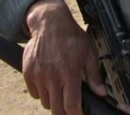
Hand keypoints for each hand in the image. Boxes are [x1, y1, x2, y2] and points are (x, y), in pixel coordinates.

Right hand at [23, 0, 105, 114]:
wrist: (50, 23)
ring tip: (59, 88)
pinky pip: (34, 93)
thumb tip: (101, 92)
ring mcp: (39, 76)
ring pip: (45, 102)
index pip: (71, 106)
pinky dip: (41, 92)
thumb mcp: (89, 53)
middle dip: (64, 112)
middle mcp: (53, 77)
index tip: (78, 114)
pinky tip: (49, 82)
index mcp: (70, 73)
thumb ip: (94, 75)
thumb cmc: (71, 37)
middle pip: (56, 110)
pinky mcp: (28, 73)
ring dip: (53, 101)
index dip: (76, 114)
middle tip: (69, 108)